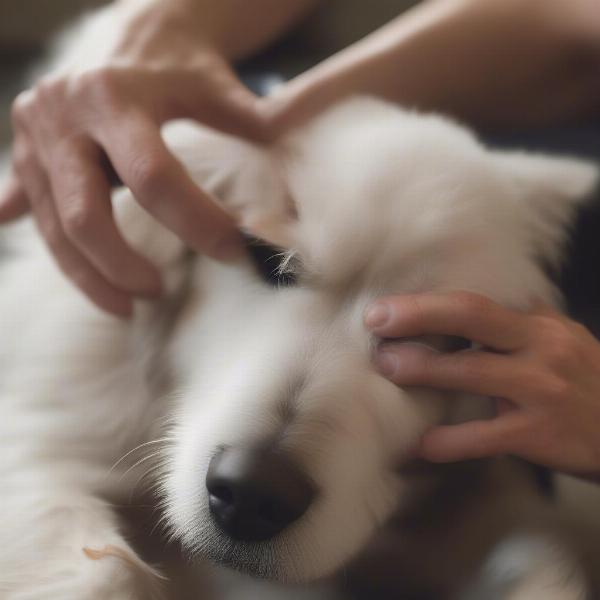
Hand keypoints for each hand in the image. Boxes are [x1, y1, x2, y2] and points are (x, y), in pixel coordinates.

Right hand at [0, 25, 264, 316]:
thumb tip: (299, 160)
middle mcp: (64, 115)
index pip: (153, 178)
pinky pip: (40, 219)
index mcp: (115, 96)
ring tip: (128, 306)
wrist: (126, 33)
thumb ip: (251, 122)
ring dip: (90, 277)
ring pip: (54, 228)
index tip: (233, 251)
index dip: (195, 222)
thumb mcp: (214, 84)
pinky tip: (90, 283)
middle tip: (159, 292)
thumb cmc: (177, 62)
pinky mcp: (24, 155)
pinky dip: (65, 256)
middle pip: (85, 216)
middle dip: (122, 266)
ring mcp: (36, 137)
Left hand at [365, 291, 599, 479]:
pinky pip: (485, 437)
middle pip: (471, 317)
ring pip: (471, 372)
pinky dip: (449, 442)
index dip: (427, 303)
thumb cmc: (588, 382)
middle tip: (375, 322)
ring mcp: (541, 391)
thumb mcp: (564, 341)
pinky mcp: (540, 435)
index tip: (386, 308)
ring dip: (423, 369)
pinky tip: (420, 445)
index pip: (474, 303)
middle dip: (418, 316)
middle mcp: (540, 349)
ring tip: (387, 368)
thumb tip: (481, 302)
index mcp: (538, 325)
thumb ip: (523, 322)